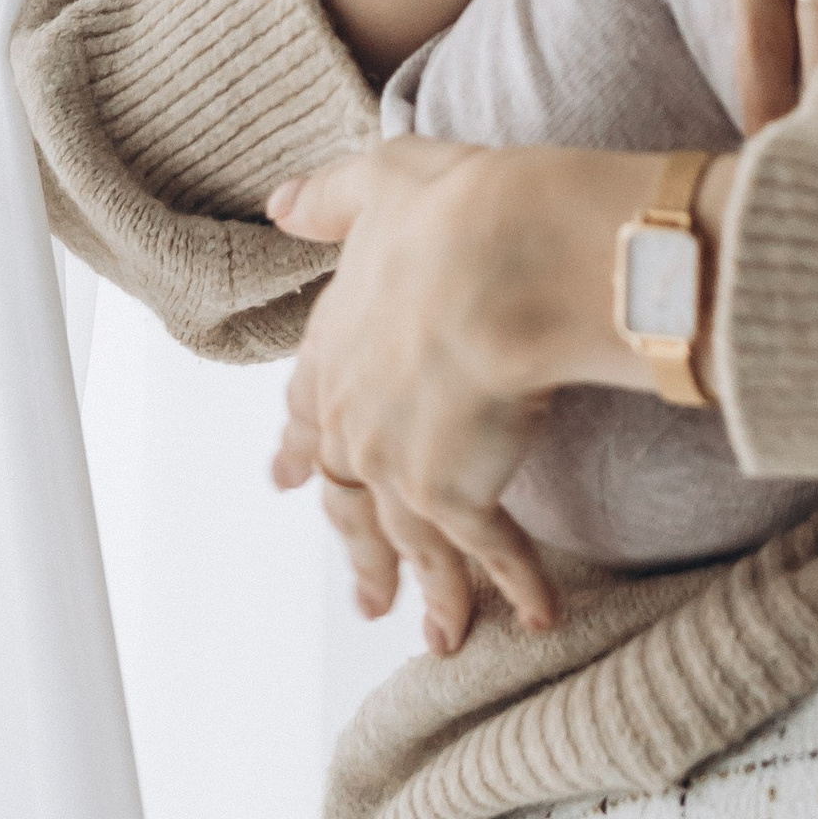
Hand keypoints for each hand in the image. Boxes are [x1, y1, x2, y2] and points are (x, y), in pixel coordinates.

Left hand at [266, 138, 722, 652]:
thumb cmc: (454, 212)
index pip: (310, 410)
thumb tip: (281, 203)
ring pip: (412, 542)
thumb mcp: (380, 181)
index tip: (291, 481)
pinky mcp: (458, 494)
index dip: (304, 447)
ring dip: (433, 594)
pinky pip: (489, 553)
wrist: (506, 260)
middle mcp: (355, 420)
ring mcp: (401, 466)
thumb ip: (331, 199)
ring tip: (443, 637)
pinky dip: (514, 586)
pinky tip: (536, 616)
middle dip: (362, 549)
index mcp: (334, 349)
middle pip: (353, 499)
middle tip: (368, 594)